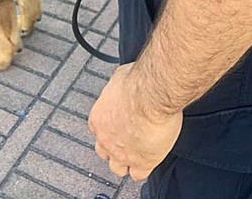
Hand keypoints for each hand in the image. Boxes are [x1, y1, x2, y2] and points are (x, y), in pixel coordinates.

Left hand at [88, 62, 183, 180]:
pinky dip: (142, 169)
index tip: (118, 124)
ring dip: (125, 161)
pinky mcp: (142, 162)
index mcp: (99, 118)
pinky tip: (148, 159)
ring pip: (117, 168)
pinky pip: (138, 175)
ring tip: (136, 152)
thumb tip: (121, 81)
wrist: (153, 93)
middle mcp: (106, 138)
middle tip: (127, 138)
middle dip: (114, 147)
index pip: (98, 130)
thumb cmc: (139, 82)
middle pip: (104, 151)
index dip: (109, 128)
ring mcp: (122, 153)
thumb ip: (117, 85)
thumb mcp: (120, 76)